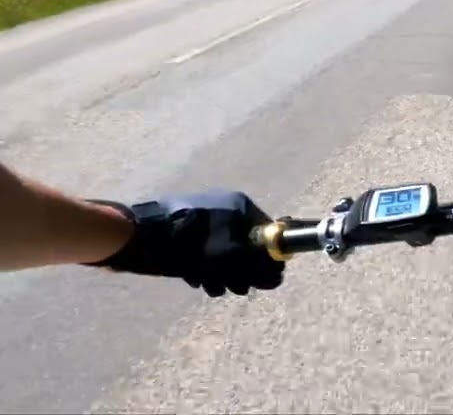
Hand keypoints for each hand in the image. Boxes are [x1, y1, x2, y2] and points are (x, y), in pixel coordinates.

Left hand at [89, 190, 284, 296]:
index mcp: (238, 206)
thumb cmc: (185, 242)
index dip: (269, 257)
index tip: (266, 278)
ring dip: (224, 275)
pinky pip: (208, 257)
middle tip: (236, 285)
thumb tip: (275, 273)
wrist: (138, 238)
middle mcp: (225, 211)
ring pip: (228, 256)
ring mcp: (205, 223)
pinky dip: (207, 271)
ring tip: (213, 284)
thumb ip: (255, 261)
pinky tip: (197, 279)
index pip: (268, 232)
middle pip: (249, 247)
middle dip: (244, 270)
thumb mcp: (226, 253)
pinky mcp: (188, 237)